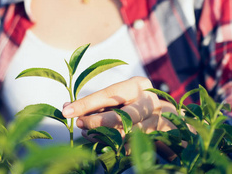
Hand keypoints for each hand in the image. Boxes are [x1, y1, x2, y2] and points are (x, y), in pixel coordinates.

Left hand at [61, 76, 176, 136]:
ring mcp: (156, 121)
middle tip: (79, 124)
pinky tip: (101, 140)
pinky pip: (130, 146)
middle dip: (96, 122)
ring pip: (125, 134)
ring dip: (102, 135)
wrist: (165, 118)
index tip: (67, 110)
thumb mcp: (117, 97)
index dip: (87, 103)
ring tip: (88, 132)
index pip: (110, 94)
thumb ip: (95, 102)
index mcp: (138, 85)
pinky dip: (113, 145)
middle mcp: (150, 102)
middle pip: (121, 116)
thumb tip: (66, 108)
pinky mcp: (156, 138)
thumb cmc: (131, 103)